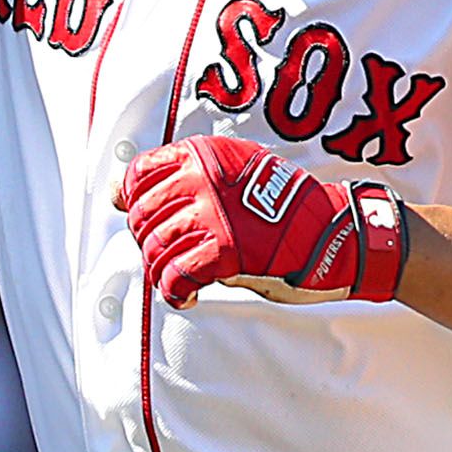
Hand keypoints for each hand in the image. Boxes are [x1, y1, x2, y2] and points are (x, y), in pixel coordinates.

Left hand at [117, 136, 406, 307]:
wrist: (333, 232)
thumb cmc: (283, 208)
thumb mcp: (231, 172)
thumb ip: (180, 178)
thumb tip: (118, 192)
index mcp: (202, 156)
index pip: (138, 173)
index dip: (132, 200)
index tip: (139, 217)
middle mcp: (202, 179)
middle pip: (143, 216)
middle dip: (149, 243)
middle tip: (172, 255)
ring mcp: (213, 214)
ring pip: (156, 248)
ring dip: (162, 271)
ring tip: (180, 279)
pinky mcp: (225, 250)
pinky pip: (176, 275)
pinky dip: (175, 291)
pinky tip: (188, 295)